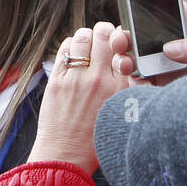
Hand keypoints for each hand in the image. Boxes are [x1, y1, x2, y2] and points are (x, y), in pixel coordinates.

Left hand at [28, 23, 127, 174]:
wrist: (67, 155)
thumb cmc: (96, 138)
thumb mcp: (124, 111)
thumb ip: (129, 88)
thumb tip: (127, 64)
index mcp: (122, 88)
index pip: (125, 48)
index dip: (121, 39)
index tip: (119, 41)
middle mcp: (100, 80)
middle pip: (103, 35)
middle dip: (104, 31)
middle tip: (103, 35)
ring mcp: (76, 79)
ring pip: (81, 38)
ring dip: (85, 36)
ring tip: (86, 42)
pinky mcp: (56, 81)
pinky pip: (63, 51)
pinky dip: (68, 46)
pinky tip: (72, 52)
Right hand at [110, 6, 186, 86]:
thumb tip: (171, 49)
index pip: (167, 9)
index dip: (149, 4)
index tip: (133, 8)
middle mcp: (173, 46)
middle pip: (140, 33)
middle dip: (123, 35)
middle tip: (119, 42)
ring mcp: (163, 67)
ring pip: (133, 57)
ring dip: (122, 59)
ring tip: (125, 65)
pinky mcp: (159, 87)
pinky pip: (138, 82)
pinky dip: (133, 83)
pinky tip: (139, 85)